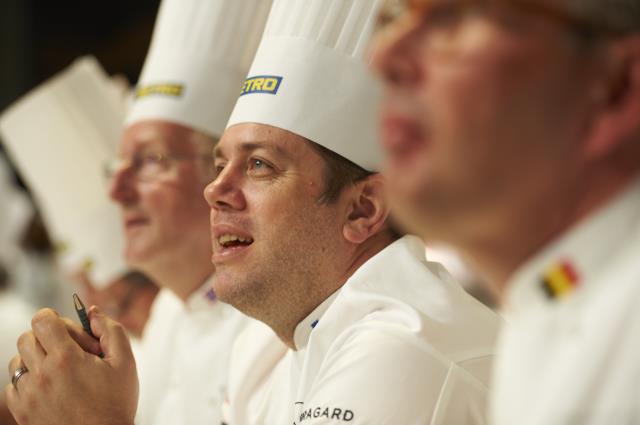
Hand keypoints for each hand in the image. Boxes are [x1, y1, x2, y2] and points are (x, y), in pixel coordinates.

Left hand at [5, 308, 137, 424]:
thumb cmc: (116, 403)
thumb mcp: (126, 362)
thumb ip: (110, 330)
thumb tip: (92, 312)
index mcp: (66, 359)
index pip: (42, 320)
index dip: (55, 319)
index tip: (66, 329)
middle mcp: (42, 375)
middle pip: (27, 337)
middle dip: (47, 338)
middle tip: (69, 352)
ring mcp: (29, 395)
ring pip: (17, 361)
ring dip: (35, 360)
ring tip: (59, 372)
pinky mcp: (22, 412)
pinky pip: (13, 386)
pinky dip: (29, 382)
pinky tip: (51, 389)